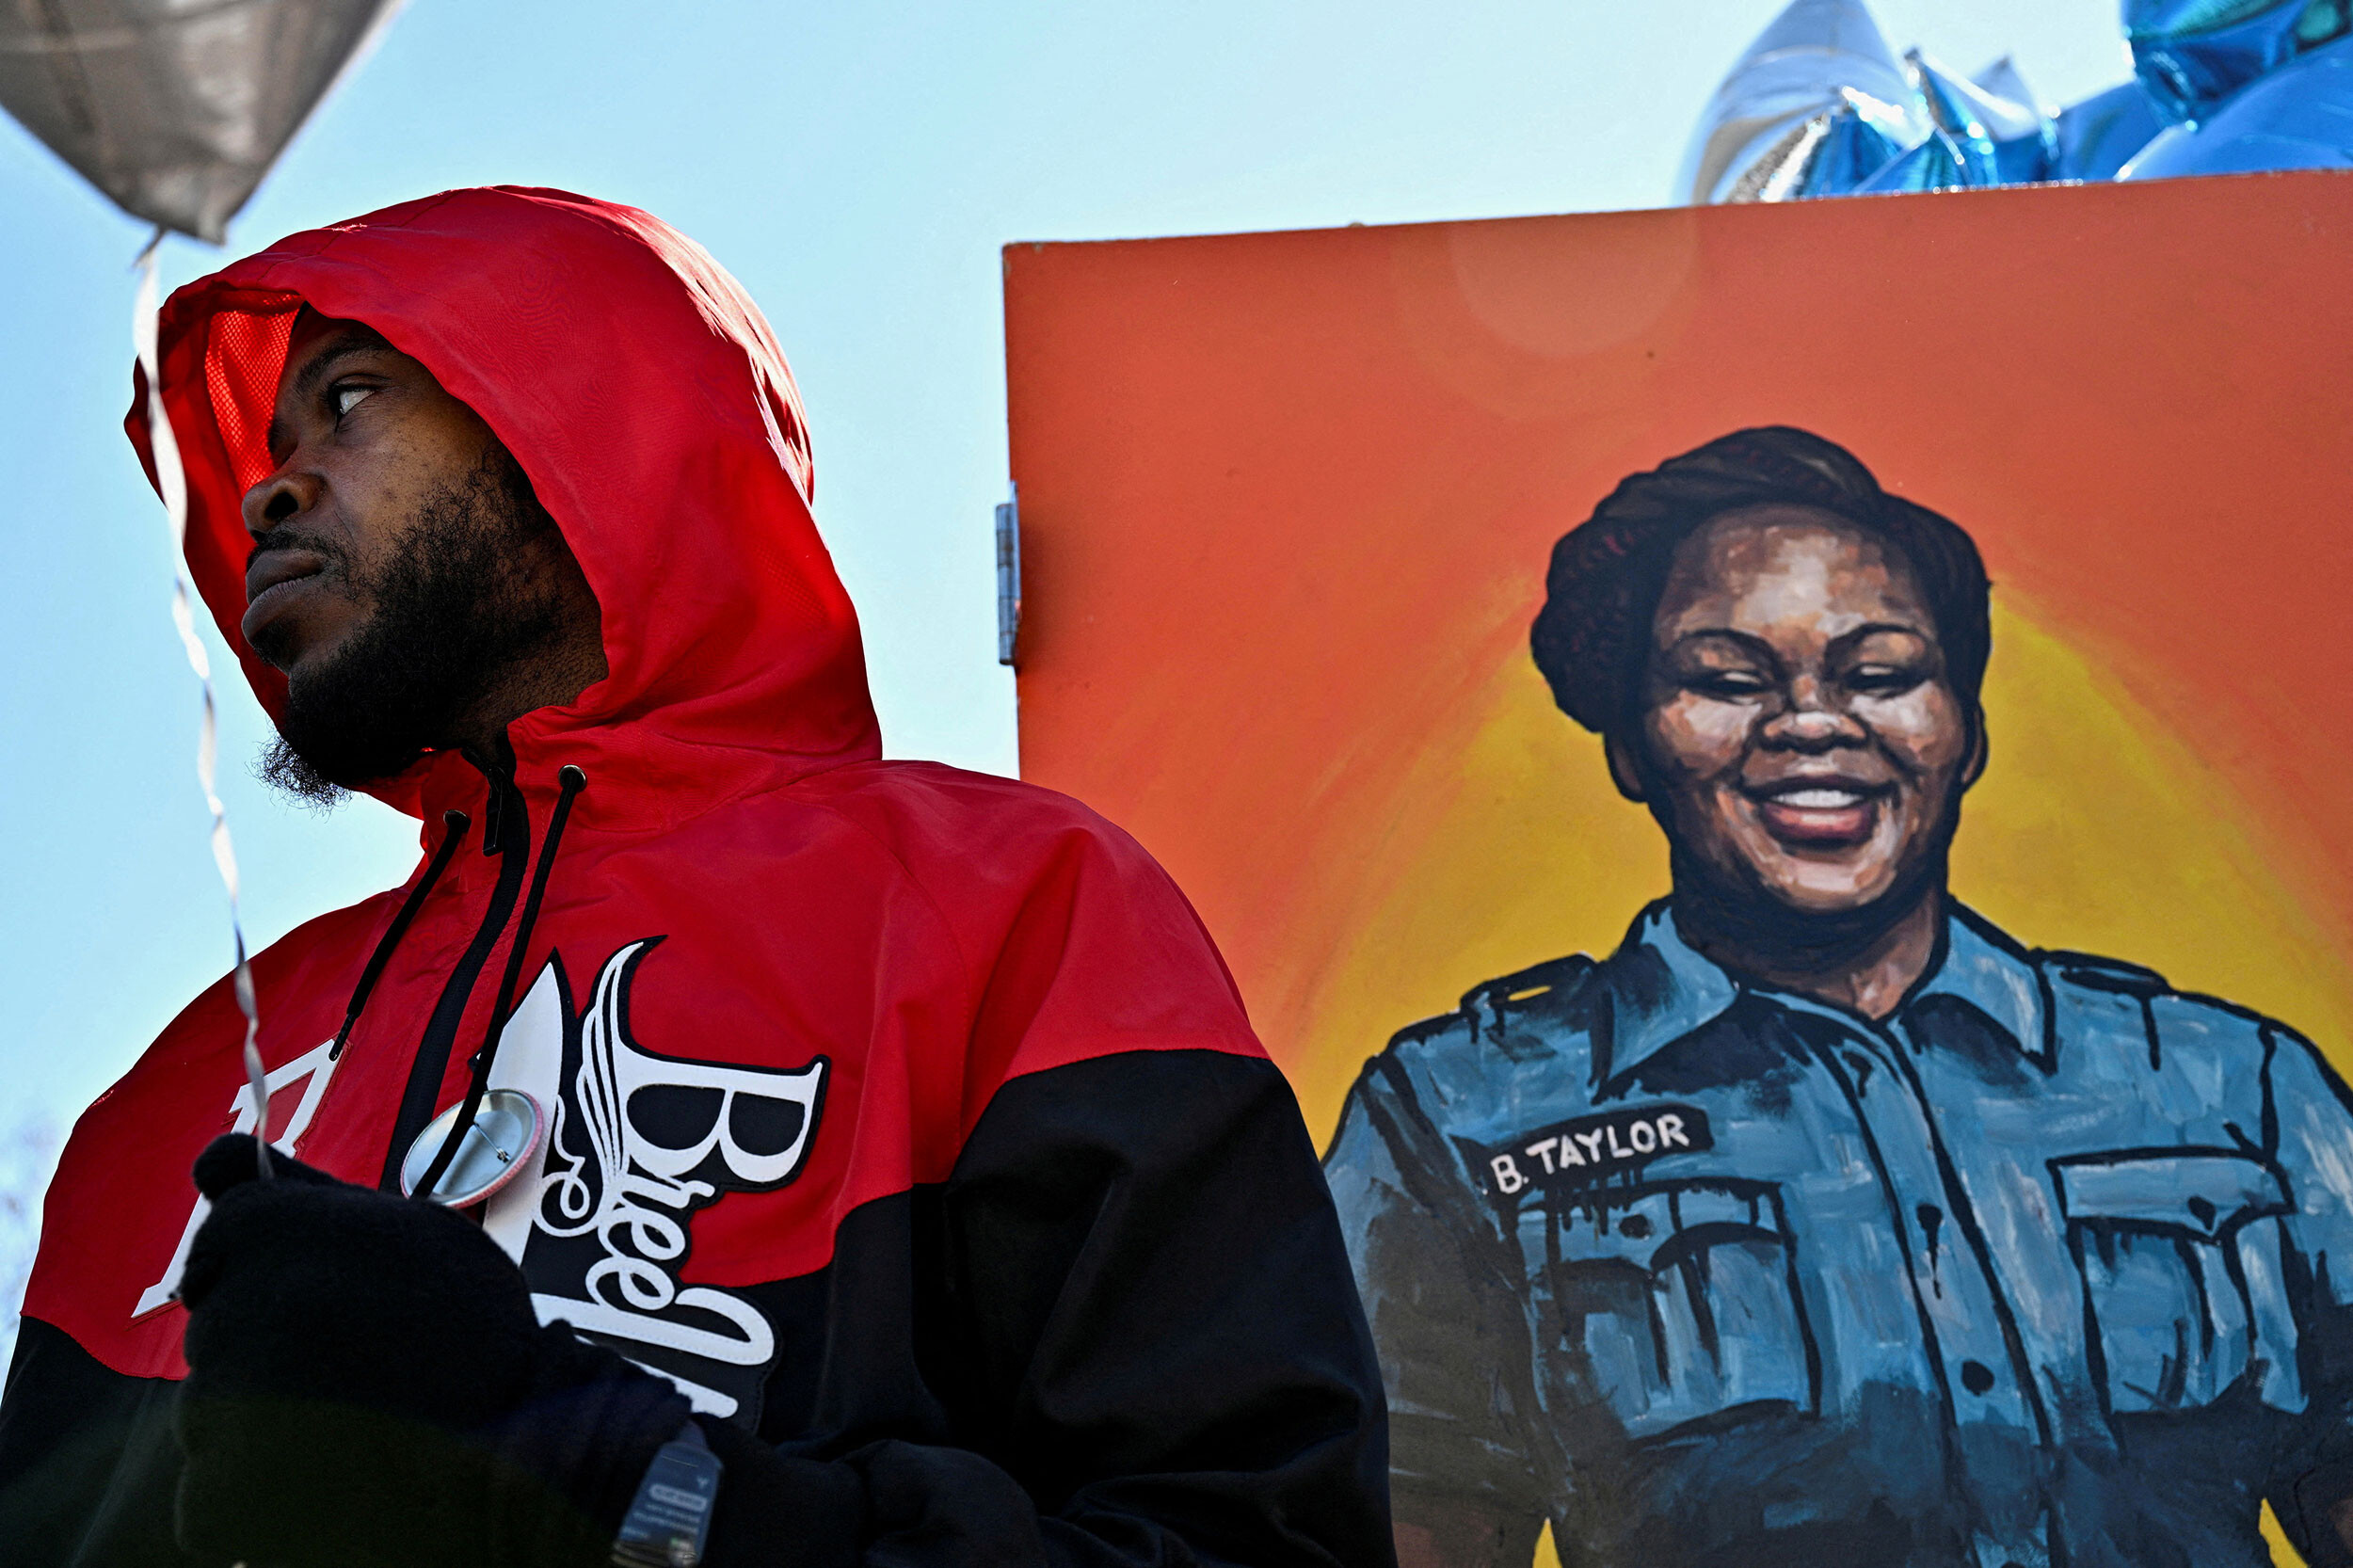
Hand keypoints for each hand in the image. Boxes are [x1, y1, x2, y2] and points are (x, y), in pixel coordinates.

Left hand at [174, 1134, 690, 1567]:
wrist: (513, 1439)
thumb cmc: (468, 1327)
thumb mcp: (406, 1226)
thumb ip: (303, 1192)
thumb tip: (212, 1160)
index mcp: (273, 1230)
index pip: (226, 1227)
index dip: (268, 1252)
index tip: (313, 1280)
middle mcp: (234, 1306)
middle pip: (223, 1309)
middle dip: (272, 1326)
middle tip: (355, 1348)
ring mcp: (219, 1398)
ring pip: (222, 1386)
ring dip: (269, 1393)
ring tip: (355, 1402)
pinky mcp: (216, 1484)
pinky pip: (217, 1466)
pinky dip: (262, 1467)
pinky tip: (332, 1453)